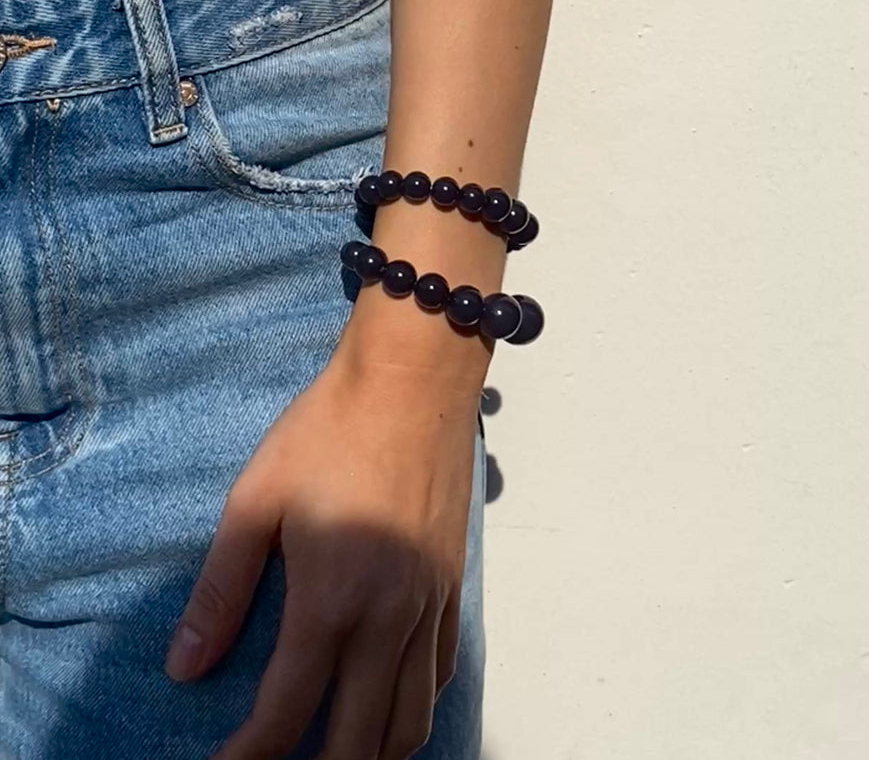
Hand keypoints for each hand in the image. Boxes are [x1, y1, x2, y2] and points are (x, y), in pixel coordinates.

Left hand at [163, 310, 480, 759]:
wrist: (413, 380)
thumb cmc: (327, 431)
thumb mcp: (256, 500)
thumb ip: (221, 589)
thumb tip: (184, 666)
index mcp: (331, 600)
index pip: (286, 713)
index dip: (247, 757)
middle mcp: (389, 618)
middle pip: (359, 741)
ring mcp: (429, 604)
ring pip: (411, 720)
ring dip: (371, 752)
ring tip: (333, 750)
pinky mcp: (451, 582)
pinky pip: (439, 671)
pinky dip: (412, 705)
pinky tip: (386, 696)